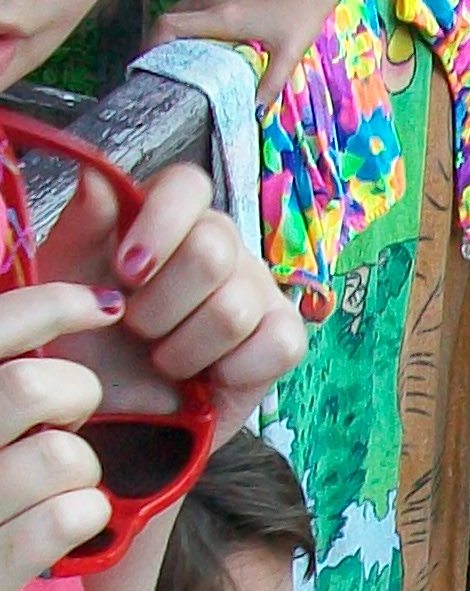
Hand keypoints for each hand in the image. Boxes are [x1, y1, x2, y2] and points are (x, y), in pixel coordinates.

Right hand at [0, 278, 116, 590]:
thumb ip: (4, 364)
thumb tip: (45, 271)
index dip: (54, 304)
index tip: (104, 306)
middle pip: (29, 386)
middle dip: (76, 395)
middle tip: (71, 416)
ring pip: (61, 455)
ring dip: (84, 467)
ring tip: (65, 482)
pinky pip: (70, 518)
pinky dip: (86, 515)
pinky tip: (71, 522)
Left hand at [40, 157, 303, 433]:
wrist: (108, 416)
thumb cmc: (86, 342)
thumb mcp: (65, 284)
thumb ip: (81, 227)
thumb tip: (97, 174)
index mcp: (167, 219)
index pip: (188, 185)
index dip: (161, 225)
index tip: (125, 273)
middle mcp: (218, 245)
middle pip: (212, 250)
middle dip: (161, 306)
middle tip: (136, 330)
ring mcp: (256, 289)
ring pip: (235, 308)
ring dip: (185, 349)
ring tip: (164, 360)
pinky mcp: (283, 338)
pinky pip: (280, 343)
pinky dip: (235, 369)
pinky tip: (208, 378)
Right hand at [155, 0, 355, 115]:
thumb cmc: (302, 14)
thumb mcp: (289, 54)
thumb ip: (270, 84)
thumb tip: (254, 112)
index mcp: (222, 15)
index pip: (168, 27)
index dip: (150, 46)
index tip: (145, 67)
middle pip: (167, 19)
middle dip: (158, 43)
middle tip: (159, 69)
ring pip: (178, 9)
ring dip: (173, 31)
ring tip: (176, 57)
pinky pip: (192, 1)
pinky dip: (187, 19)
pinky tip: (197, 37)